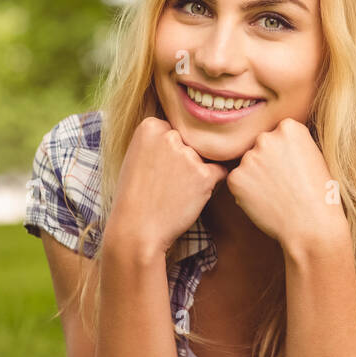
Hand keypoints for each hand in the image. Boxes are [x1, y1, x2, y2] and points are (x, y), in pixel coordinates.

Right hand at [107, 116, 229, 259]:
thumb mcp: (137, 156)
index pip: (175, 130)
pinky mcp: (205, 174)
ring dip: (197, 172)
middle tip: (165, 181)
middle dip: (185, 159)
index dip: (168, 151)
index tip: (154, 168)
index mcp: (149, 126)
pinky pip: (219, 172)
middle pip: (192, 141)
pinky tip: (189, 195)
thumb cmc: (136, 196)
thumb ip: (160, 139)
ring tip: (174, 190)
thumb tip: (187, 129)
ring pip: (205, 157)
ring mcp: (188, 154)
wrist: (137, 230)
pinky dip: (210, 183)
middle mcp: (170, 135)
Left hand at [225, 117, 349, 256]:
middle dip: (267, 161)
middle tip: (283, 183)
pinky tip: (265, 202)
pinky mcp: (236, 178)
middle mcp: (267, 137)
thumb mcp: (314, 157)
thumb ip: (291, 145)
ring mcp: (249, 157)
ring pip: (248, 164)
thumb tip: (274, 144)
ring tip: (276, 195)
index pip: (277, 133)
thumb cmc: (320, 194)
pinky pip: (238, 181)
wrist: (312, 225)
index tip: (293, 167)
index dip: (284, 152)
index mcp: (289, 128)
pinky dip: (247, 192)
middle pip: (261, 146)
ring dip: (256, 177)